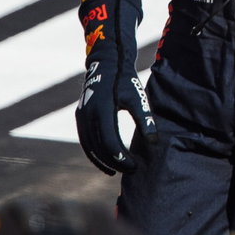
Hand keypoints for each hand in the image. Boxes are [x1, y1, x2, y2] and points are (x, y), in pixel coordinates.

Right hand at [75, 0, 154, 174]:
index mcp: (102, 110)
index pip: (110, 142)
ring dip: (101, 161)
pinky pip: (85, 139)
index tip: (134, 166)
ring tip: (116, 171)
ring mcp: (81, 115)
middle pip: (98, 147)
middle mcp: (87, 114)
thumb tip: (154, 142)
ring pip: (88, 146)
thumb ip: (145, 119)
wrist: (107, 62)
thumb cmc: (125, 79)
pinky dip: (94, 152)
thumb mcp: (137, 97)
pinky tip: (105, 160)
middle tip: (130, 170)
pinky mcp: (80, 115)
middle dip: (113, 162)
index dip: (121, 157)